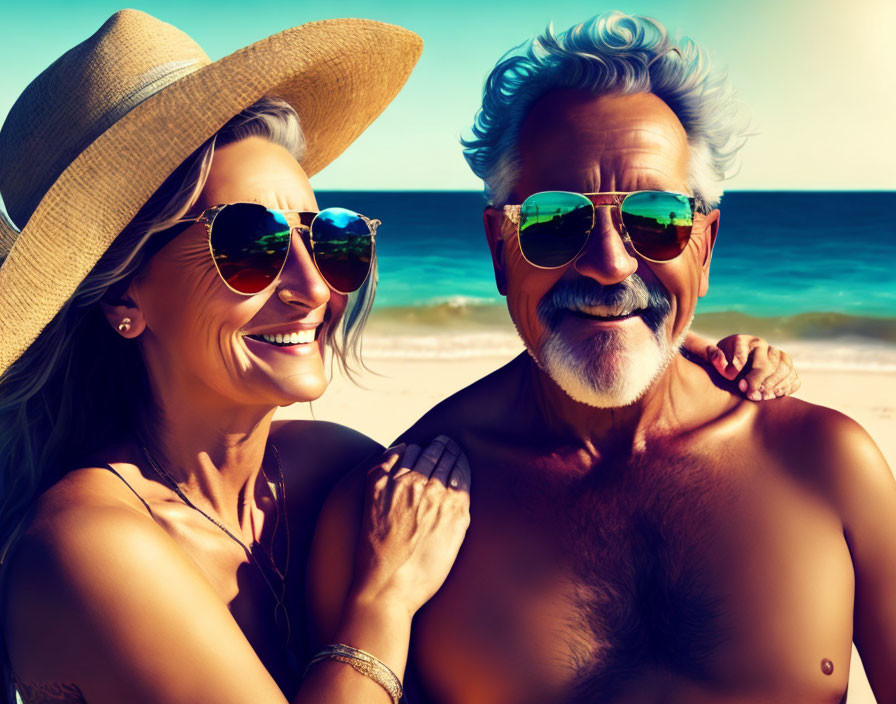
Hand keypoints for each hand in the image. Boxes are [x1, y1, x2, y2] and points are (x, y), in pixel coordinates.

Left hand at [350, 435, 470, 617]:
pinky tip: (401, 450)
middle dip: (443, 447)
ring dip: (423, 448)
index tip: (457, 451)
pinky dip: (397, 451)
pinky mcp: (376, 489)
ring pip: (416, 452)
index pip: (458, 465)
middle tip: (443, 442)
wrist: (388, 587)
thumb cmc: (424, 572)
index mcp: (452, 501)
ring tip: (424, 448)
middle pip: (439, 454)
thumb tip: (459, 485)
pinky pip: (388, 458)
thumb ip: (460, 508)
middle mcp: (428, 488)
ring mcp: (400, 486)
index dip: (458, 456)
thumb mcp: (456, 539)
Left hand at [705, 335, 799, 400]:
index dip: (739, 364)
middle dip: (758, 379)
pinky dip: (786, 387)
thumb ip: (713, 357)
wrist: (735, 367)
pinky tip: (773, 396)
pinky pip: (793, 378)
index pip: (743, 348)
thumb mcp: (714, 357)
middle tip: (749, 394)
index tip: (734, 380)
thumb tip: (725, 368)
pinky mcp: (787, 370)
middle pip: (767, 362)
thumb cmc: (723, 363)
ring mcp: (778, 357)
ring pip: (784, 368)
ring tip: (760, 397)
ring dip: (773, 385)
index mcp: (744, 341)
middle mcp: (764, 346)